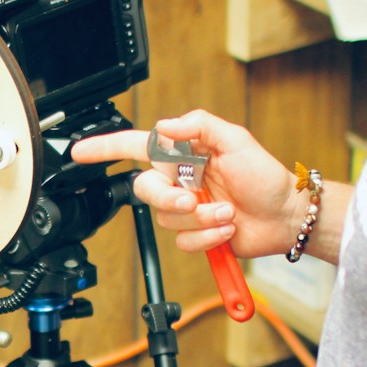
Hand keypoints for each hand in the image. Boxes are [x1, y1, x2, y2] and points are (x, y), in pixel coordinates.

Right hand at [70, 109, 299, 258]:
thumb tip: (166, 126)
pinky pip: (184, 241)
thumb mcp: (237, 139)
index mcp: (183, 155)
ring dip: (202, 218)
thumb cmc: (266, 177)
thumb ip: (200, 126)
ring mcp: (186, 209)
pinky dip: (208, 236)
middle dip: (169, 198)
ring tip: (228, 213)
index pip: (136, 147)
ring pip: (167, 219)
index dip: (105, 149)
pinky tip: (226, 228)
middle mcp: (180, 182)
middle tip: (194, 200)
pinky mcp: (195, 234)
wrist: (285, 217)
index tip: (80, 152)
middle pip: (145, 190)